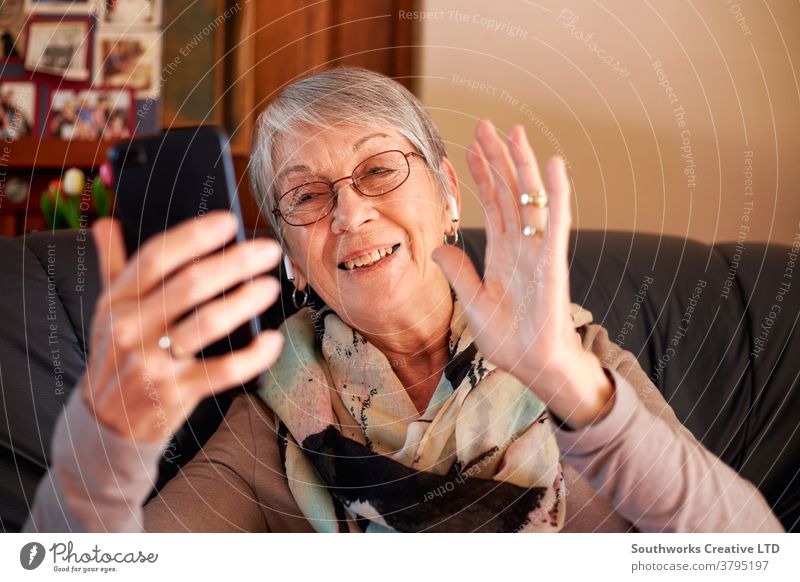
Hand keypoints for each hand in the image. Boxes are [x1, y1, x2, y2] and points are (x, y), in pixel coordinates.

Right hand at [82, 211, 283, 441]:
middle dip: (234, 263)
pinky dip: (253, 356)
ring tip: (271, 286)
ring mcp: (152, 362)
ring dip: (244, 302)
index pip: (156, 258)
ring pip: (207, 324)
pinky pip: (223, 371)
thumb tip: (107, 221)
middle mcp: (131, 328)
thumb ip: (113, 266)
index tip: (230, 220)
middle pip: (190, 285)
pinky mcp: (175, 393)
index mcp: (117, 300)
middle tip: (268, 250)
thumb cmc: (119, 356)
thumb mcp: (108, 312)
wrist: (105, 424)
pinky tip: (273, 340)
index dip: (194, 236)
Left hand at [432, 120, 612, 427]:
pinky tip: (553, 164)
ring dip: (521, 165)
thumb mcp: (473, 301)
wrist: (532, 364)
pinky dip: (556, 192)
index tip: (470, 148)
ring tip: (513, 132)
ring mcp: (537, 249)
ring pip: (529, 197)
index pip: (492, 203)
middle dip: (497, 159)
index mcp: (502, 252)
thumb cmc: (508, 338)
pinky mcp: (551, 260)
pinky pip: (554, 221)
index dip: (482, 175)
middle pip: (508, 191)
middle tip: (486, 126)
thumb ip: (459, 271)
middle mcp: (521, 244)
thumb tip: (439, 246)